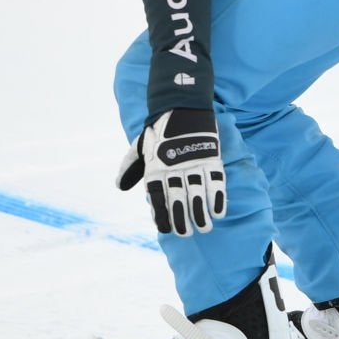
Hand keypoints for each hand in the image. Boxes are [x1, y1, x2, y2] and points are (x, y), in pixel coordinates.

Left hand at [116, 108, 224, 236]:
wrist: (181, 106)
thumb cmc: (159, 131)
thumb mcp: (140, 146)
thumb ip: (130, 167)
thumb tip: (120, 185)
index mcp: (155, 167)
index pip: (157, 196)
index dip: (161, 214)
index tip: (166, 229)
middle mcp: (173, 166)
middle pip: (178, 197)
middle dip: (182, 218)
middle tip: (187, 233)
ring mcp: (193, 162)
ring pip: (197, 192)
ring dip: (201, 212)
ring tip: (205, 228)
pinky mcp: (210, 156)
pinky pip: (215, 180)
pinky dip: (217, 196)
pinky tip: (219, 211)